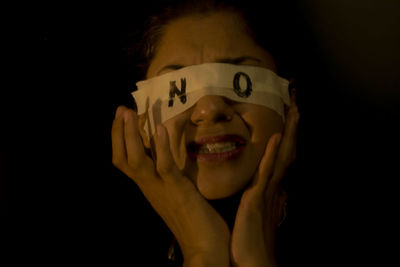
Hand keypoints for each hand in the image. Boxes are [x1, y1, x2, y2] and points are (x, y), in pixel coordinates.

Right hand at [111, 106, 229, 266]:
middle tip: (120, 109)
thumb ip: (171, 180)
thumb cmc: (195, 223)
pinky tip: (159, 128)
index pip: (126, 162)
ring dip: (130, 135)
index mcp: (150, 188)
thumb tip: (170, 161)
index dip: (121, 141)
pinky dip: (161, 147)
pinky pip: (164, 165)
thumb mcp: (178, 195)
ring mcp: (161, 189)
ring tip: (128, 112)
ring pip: (136, 160)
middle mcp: (149, 188)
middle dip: (119, 133)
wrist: (204, 248)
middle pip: (123, 159)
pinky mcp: (177, 190)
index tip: (122, 119)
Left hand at [231, 90, 298, 266]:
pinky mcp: (258, 198)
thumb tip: (257, 185)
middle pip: (285, 151)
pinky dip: (272, 154)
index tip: (287, 115)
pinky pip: (266, 172)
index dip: (286, 135)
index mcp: (268, 188)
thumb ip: (256, 196)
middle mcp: (272, 186)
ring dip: (288, 132)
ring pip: (281, 156)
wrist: (252, 261)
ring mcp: (267, 191)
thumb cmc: (248, 239)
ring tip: (294, 110)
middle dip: (292, 127)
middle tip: (295, 103)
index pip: (279, 156)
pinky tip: (277, 136)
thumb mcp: (252, 211)